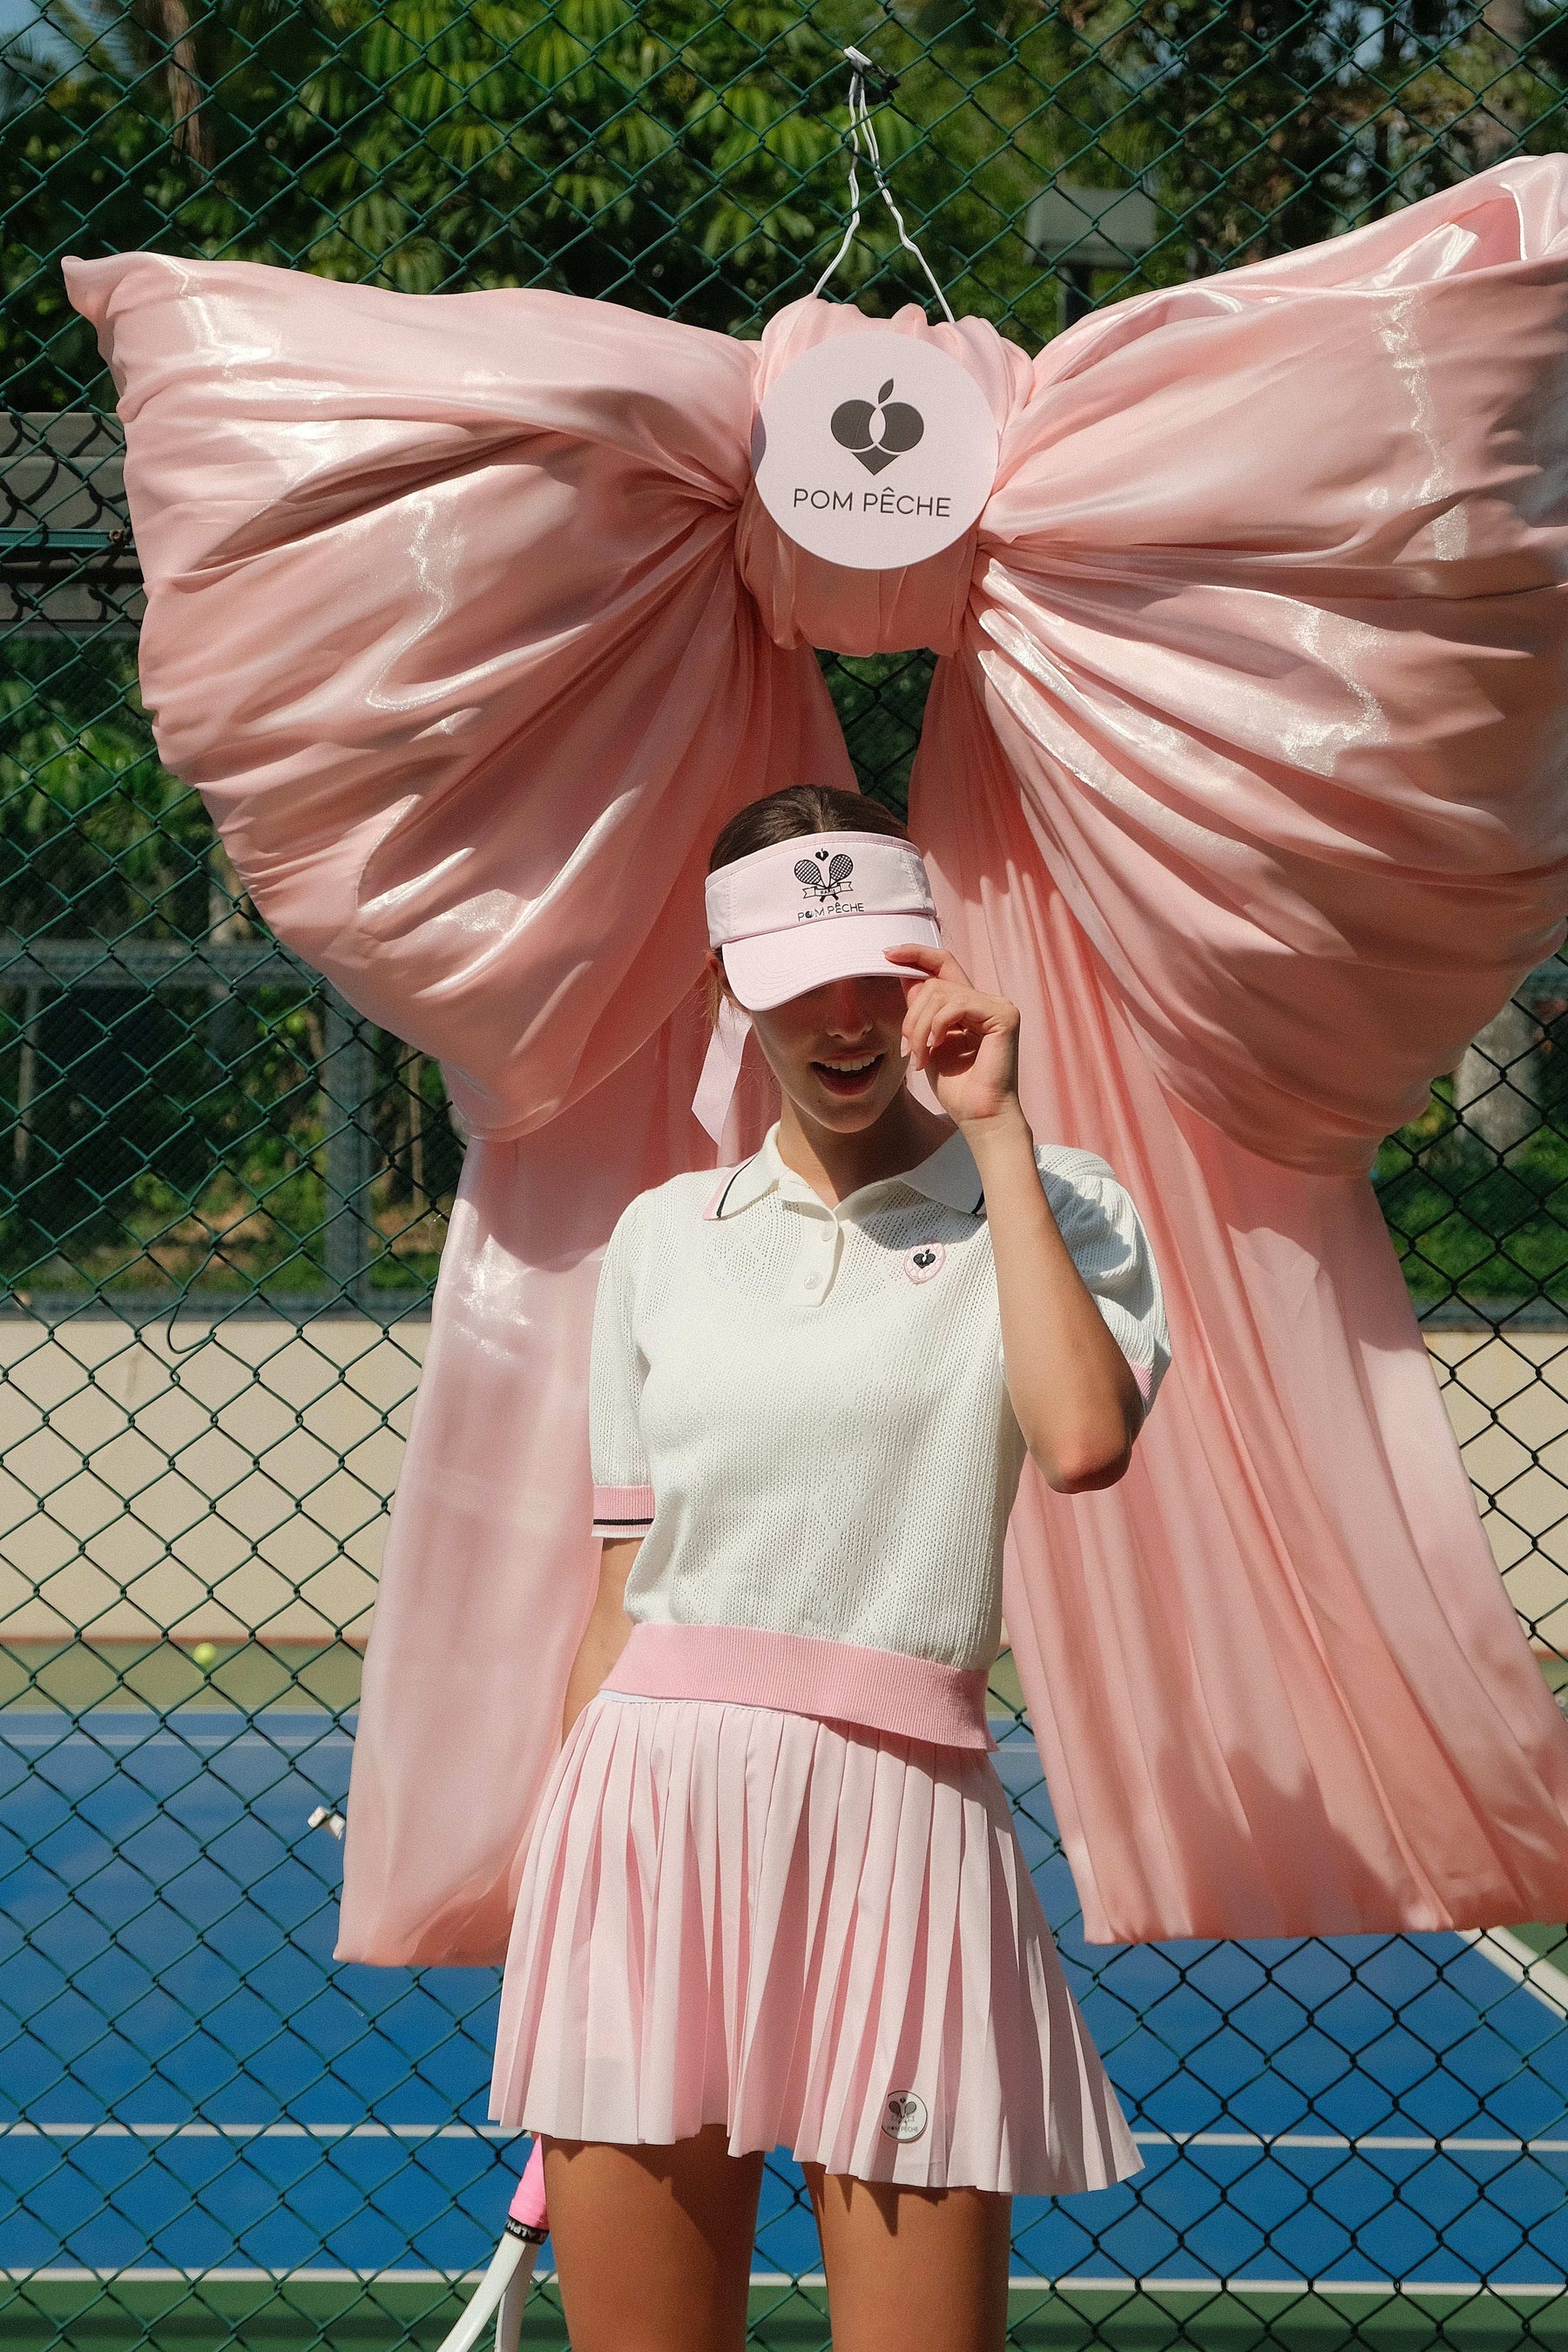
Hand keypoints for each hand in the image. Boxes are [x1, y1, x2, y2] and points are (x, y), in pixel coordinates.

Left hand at [882, 944, 1021, 1128]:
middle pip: (934, 982)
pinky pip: (956, 1005)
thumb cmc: (956, 1086)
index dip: (915, 954)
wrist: (978, 1115)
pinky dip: (937, 1027)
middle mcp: (985, 1000)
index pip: (942, 964)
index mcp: (969, 1004)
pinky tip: (936, 1048)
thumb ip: (921, 1009)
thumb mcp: (928, 1040)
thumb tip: (906, 976)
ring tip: (920, 1057)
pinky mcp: (1004, 1015)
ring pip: (940, 994)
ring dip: (920, 1027)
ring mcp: (997, 1005)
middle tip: (907, 1048)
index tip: (887, 954)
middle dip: (911, 1014)